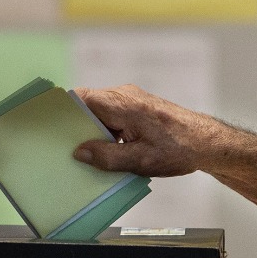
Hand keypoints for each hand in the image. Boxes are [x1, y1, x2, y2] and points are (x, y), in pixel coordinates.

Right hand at [72, 85, 224, 177]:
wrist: (208, 143)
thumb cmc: (180, 149)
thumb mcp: (140, 161)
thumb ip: (107, 157)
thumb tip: (80, 152)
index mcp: (124, 104)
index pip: (82, 98)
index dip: (63, 110)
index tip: (49, 124)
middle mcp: (125, 96)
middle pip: (88, 105)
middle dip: (76, 126)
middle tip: (64, 147)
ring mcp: (131, 102)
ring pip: (99, 113)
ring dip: (92, 132)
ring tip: (86, 155)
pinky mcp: (136, 110)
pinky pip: (111, 118)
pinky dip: (105, 133)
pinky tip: (105, 154)